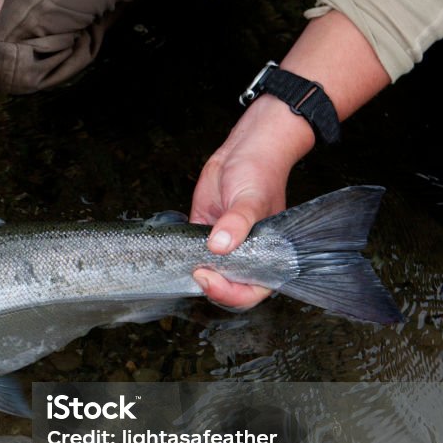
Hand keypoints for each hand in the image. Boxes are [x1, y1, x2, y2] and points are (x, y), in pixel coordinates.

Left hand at [190, 9, 390, 310]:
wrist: (245, 149)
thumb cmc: (260, 172)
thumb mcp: (250, 198)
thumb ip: (237, 223)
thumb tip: (219, 245)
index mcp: (268, 256)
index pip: (250, 292)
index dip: (230, 293)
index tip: (208, 276)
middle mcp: (246, 256)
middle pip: (227, 290)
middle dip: (210, 288)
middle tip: (196, 270)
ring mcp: (224, 247)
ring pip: (209, 275)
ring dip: (194, 275)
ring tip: (185, 262)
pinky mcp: (204, 234)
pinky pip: (193, 256)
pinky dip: (183, 259)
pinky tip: (174, 253)